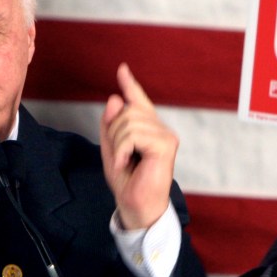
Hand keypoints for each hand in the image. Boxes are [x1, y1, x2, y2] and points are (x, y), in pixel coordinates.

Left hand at [99, 63, 177, 229]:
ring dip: (118, 144)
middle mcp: (160, 129)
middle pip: (128, 111)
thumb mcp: (111, 150)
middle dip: (114, 132)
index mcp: (148, 130)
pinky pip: (134, 135)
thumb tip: (115, 98)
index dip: (130, 84)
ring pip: (129, 122)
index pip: (138, 101)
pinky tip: (125, 164)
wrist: (137, 207)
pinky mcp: (166, 144)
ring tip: (123, 163)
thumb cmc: (128, 183)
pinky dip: (122, 150)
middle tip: (118, 157)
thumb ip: (111, 125)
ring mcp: (166, 136)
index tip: (122, 69)